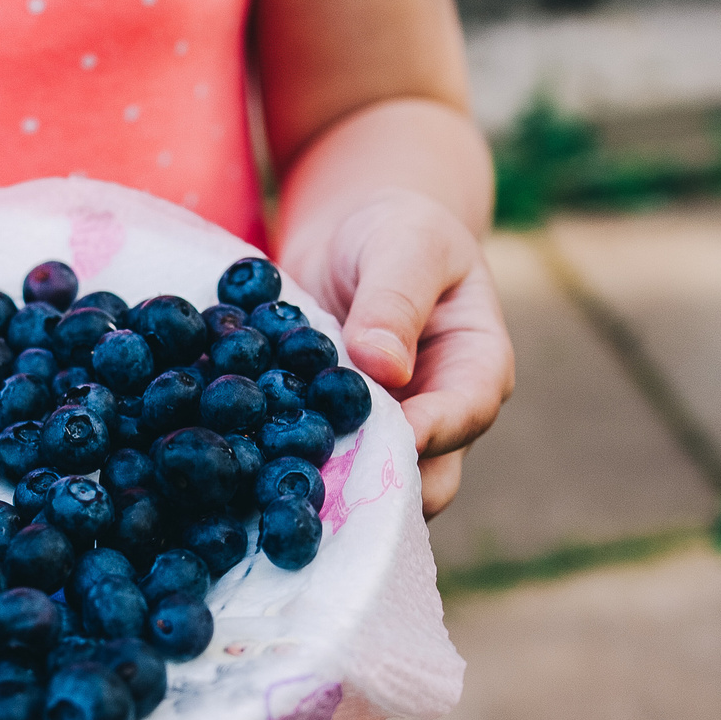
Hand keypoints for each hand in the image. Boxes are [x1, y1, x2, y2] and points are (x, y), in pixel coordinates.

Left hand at [296, 188, 511, 517]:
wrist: (352, 238)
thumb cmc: (396, 230)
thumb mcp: (405, 244)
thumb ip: (395, 298)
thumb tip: (382, 366)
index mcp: (476, 368)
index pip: (466, 412)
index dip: (431, 431)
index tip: (390, 436)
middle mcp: (439, 417)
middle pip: (426, 478)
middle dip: (377, 487)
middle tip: (322, 481)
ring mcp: (388, 437)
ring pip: (367, 489)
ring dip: (325, 489)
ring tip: (274, 486)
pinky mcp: (338, 441)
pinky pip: (316, 469)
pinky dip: (285, 472)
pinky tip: (244, 469)